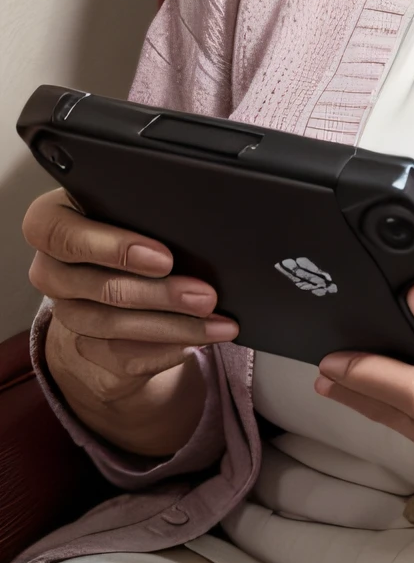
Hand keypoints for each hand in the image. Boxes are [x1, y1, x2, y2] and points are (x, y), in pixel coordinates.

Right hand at [23, 187, 237, 454]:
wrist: (116, 268)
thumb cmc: (129, 222)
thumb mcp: (131, 207)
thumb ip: (144, 209)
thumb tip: (192, 223)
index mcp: (51, 221)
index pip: (60, 233)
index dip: (112, 248)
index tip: (165, 259)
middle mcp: (50, 270)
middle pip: (99, 287)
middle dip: (160, 294)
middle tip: (205, 295)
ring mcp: (64, 311)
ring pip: (112, 326)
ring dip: (171, 326)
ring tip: (213, 320)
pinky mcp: (83, 347)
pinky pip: (121, 355)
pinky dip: (165, 348)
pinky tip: (197, 339)